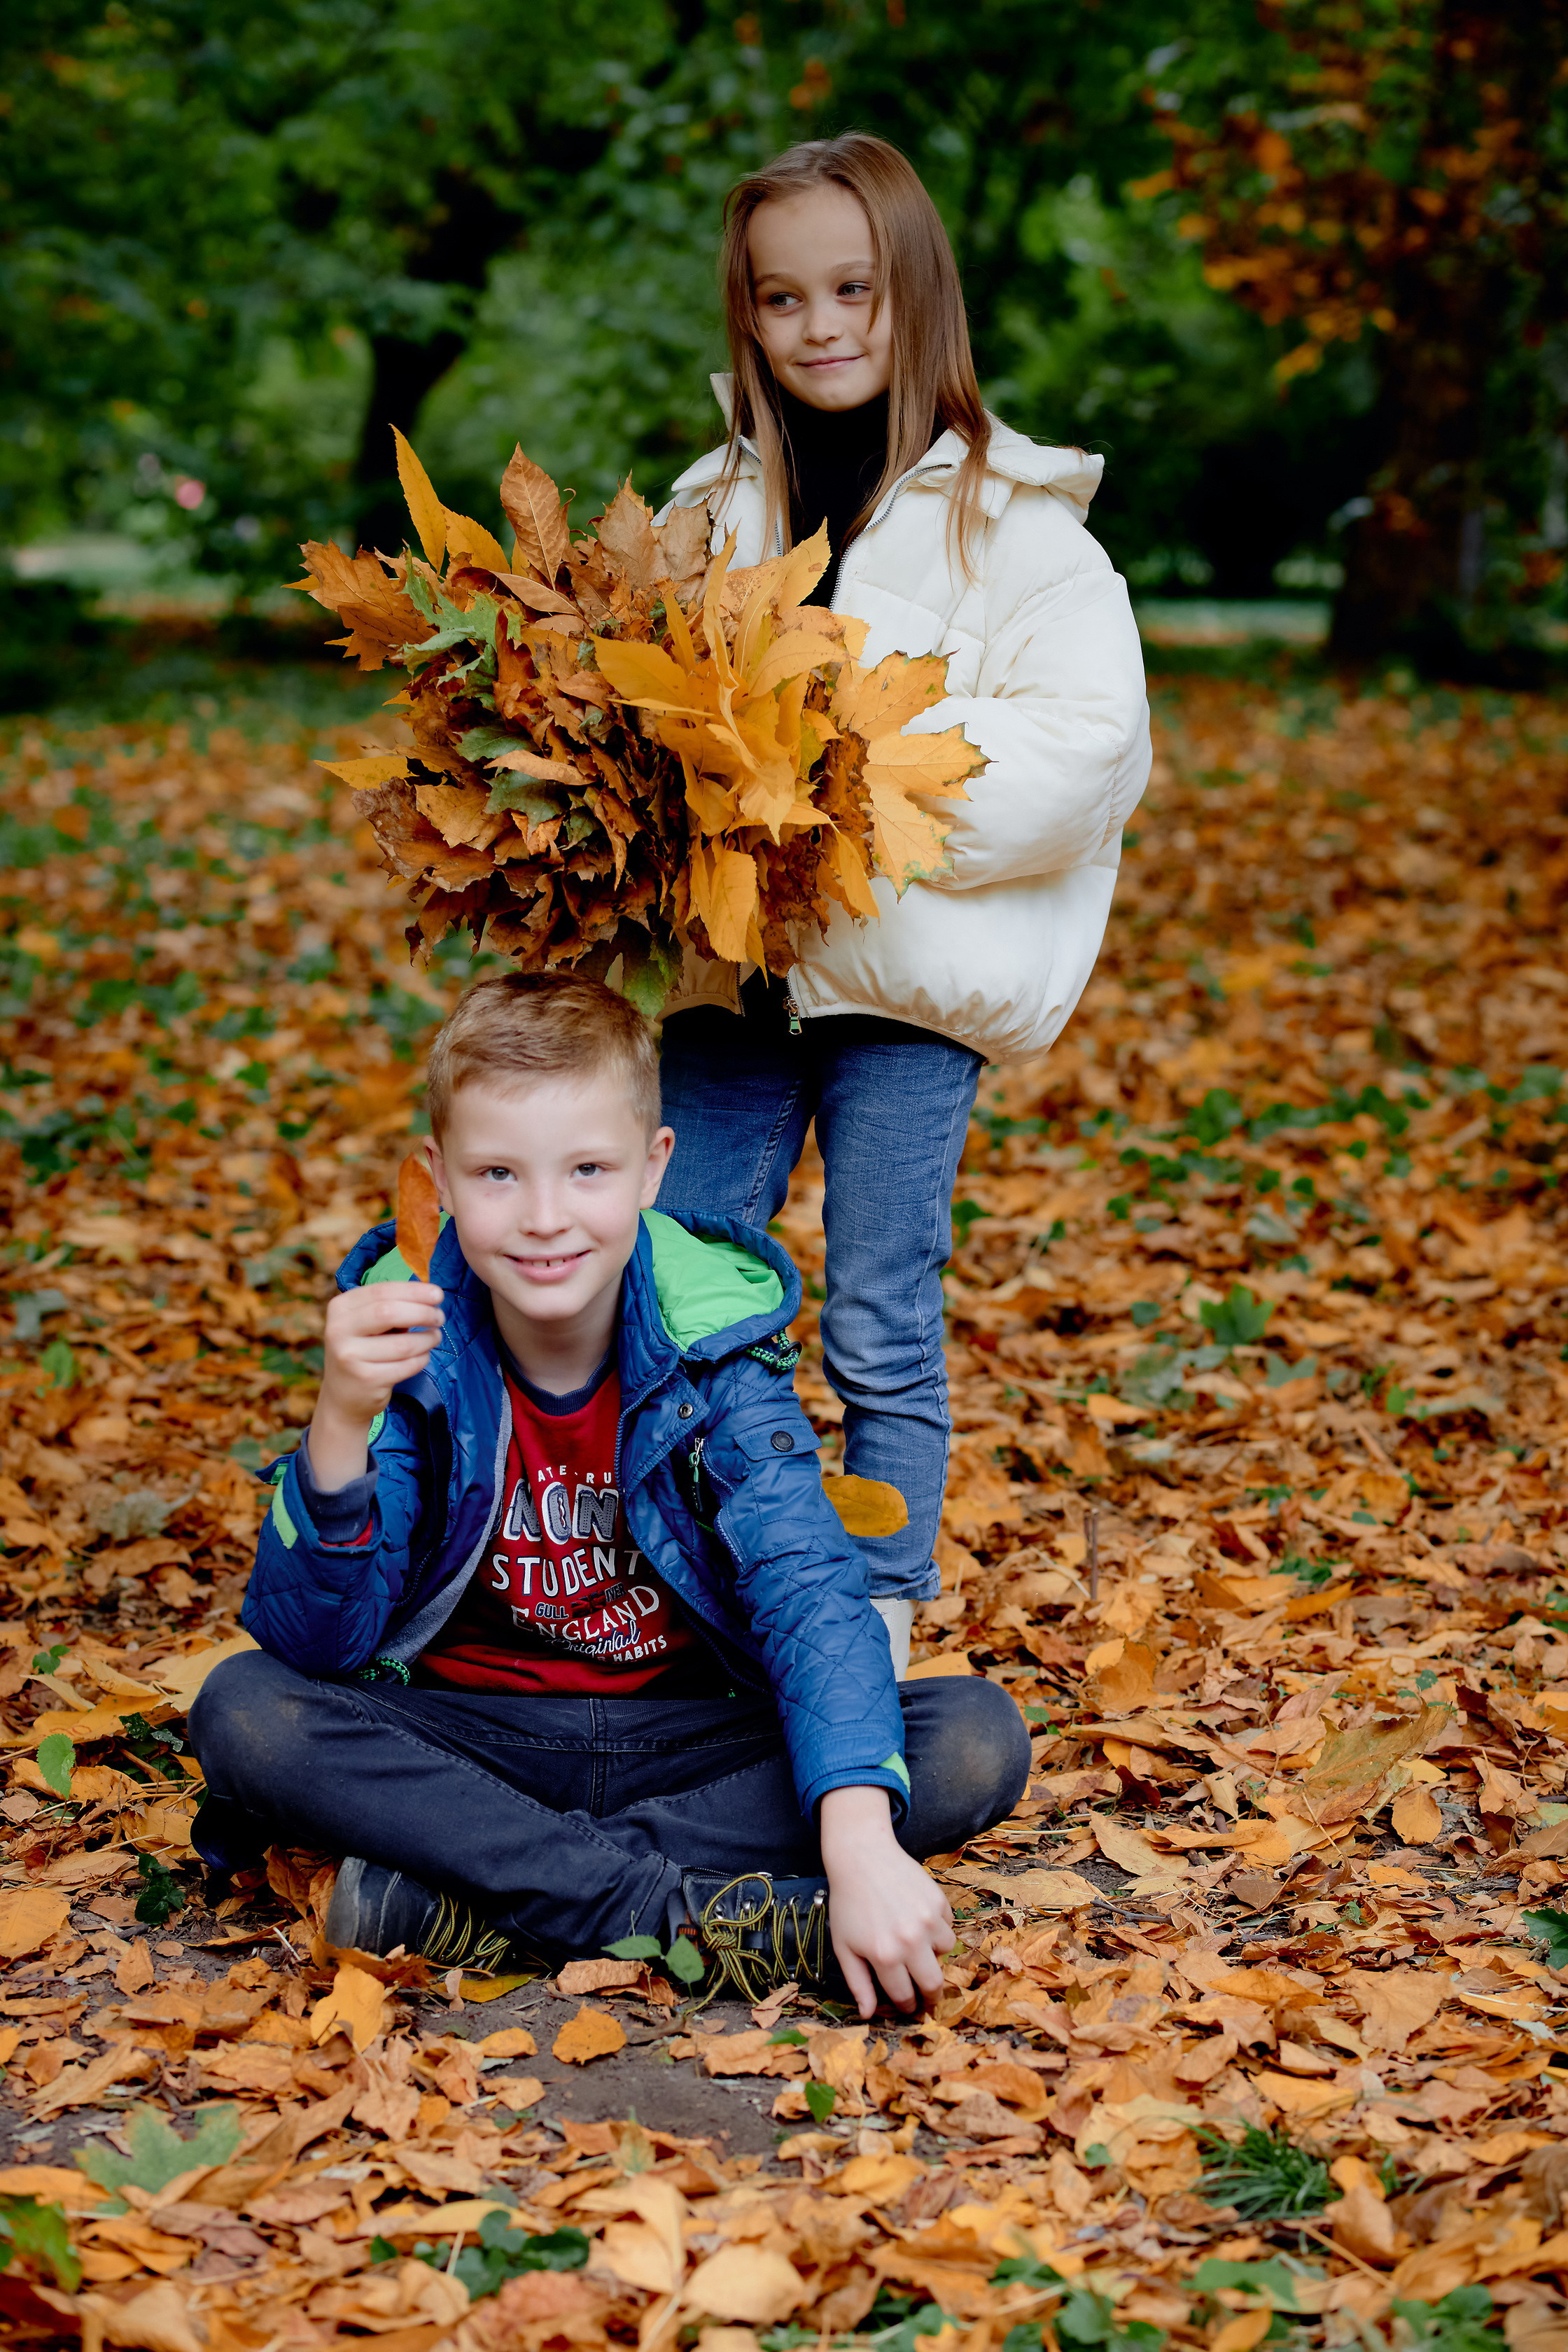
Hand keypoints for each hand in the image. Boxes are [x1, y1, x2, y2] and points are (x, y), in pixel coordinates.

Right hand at [308, 1282, 443, 1489]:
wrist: (343, 1397)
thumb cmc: (363, 1351)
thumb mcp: (365, 1324)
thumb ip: (389, 1305)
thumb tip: (430, 1294)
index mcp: (340, 1308)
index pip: (381, 1291)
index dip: (414, 1291)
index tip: (437, 1294)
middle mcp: (339, 1331)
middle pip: (390, 1312)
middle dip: (423, 1313)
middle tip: (440, 1317)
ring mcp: (350, 1357)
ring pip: (404, 1343)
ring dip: (428, 1339)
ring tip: (434, 1337)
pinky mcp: (367, 1380)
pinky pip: (407, 1365)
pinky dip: (422, 1359)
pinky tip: (422, 1356)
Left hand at [818, 1785, 952, 2017]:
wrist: (862, 1857)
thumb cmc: (848, 1904)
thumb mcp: (844, 1947)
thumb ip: (858, 1984)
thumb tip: (869, 2014)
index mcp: (885, 1957)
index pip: (905, 1996)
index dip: (907, 2005)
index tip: (907, 2004)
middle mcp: (910, 1941)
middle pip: (934, 1984)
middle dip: (930, 1994)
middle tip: (925, 1991)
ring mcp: (928, 1920)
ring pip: (946, 1952)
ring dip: (934, 1953)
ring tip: (916, 1943)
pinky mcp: (939, 1900)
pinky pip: (947, 1925)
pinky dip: (937, 1927)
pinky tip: (917, 1917)